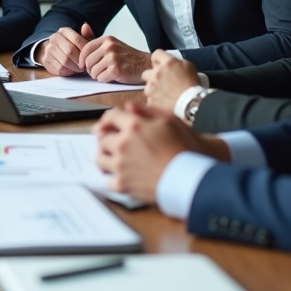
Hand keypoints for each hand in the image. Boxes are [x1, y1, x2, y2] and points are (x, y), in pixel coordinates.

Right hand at [36, 23, 94, 75]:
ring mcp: (48, 50)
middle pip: (70, 51)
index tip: (89, 56)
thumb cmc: (73, 46)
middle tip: (85, 65)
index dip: (85, 50)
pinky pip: (59, 69)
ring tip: (79, 68)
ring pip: (65, 61)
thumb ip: (86, 35)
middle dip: (80, 60)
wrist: (55, 52)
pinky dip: (68, 71)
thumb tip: (86, 25)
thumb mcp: (81, 40)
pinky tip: (71, 69)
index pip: (76, 39)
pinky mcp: (46, 61)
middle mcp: (54, 38)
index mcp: (63, 31)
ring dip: (75, 67)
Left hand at [77, 26, 150, 83]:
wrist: (146, 65)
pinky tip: (112, 77)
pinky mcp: (116, 70)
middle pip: (88, 62)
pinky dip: (105, 80)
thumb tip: (83, 26)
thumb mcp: (112, 44)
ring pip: (93, 71)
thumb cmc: (127, 57)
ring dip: (98, 75)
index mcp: (107, 39)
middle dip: (91, 69)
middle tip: (99, 71)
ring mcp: (113, 58)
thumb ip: (96, 38)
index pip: (85, 49)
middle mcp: (109, 47)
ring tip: (107, 73)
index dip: (82, 59)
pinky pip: (101, 78)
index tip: (84, 65)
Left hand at [93, 102, 228, 204]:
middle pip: (102, 137)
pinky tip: (122, 175)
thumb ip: (146, 111)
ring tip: (115, 158)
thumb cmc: (185, 147)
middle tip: (113, 141)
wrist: (191, 178)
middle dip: (107, 137)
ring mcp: (120, 165)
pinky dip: (113, 177)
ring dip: (105, 156)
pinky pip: (107, 179)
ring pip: (100, 158)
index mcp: (133, 126)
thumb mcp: (170, 120)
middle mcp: (122, 144)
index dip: (110, 119)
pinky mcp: (122, 184)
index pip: (110, 116)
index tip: (110, 123)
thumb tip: (128, 107)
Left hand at [142, 50, 200, 113]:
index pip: (156, 54)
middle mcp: (156, 73)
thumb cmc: (192, 85)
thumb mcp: (188, 66)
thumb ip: (176, 62)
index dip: (158, 59)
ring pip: (147, 87)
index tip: (161, 64)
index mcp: (167, 63)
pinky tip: (164, 102)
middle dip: (152, 76)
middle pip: (146, 72)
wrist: (191, 103)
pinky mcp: (150, 100)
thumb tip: (170, 63)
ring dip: (153, 89)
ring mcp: (151, 87)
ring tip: (165, 94)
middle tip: (162, 82)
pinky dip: (155, 100)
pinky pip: (149, 99)